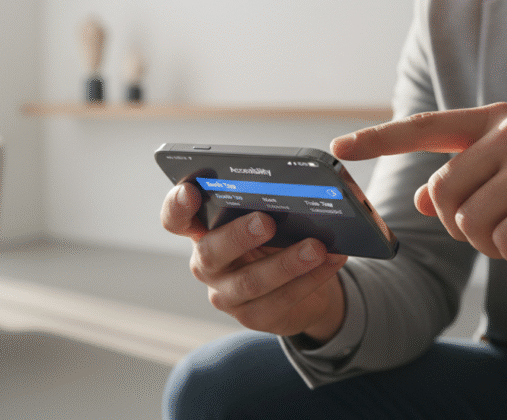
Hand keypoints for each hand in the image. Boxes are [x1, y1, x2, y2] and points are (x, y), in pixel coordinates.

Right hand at [160, 183, 348, 340]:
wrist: (302, 284)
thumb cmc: (279, 239)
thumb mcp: (269, 218)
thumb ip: (269, 204)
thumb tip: (296, 188)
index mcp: (203, 230)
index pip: (175, 219)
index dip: (176, 207)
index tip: (189, 192)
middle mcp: (207, 263)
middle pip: (211, 251)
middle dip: (239, 235)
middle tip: (267, 221)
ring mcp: (226, 294)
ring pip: (250, 282)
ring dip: (286, 263)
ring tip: (316, 247)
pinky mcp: (252, 317)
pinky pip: (281, 301)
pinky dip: (310, 279)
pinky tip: (331, 261)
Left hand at [332, 103, 506, 282]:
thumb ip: (469, 180)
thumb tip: (420, 198)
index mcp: (499, 121)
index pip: (426, 127)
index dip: (378, 138)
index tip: (338, 149)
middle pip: (441, 194)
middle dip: (462, 227)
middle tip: (500, 230)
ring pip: (469, 222)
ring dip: (493, 244)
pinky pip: (504, 242)